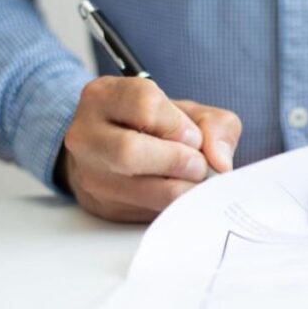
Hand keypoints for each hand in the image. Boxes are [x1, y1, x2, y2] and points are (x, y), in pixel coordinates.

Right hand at [60, 77, 241, 221]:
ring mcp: (90, 174)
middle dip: (177, 161)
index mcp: (105, 96)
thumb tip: (220, 161)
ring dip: (180, 187)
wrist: (115, 152)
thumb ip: (214, 124)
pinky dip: (175, 206)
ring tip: (191, 180)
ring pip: (139, 188)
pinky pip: (146, 212)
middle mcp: (87, 134)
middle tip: (197, 165)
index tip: (193, 137)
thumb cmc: (154, 127)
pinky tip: (181, 195)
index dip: (178, 125)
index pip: (145, 105)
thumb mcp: (187, 111)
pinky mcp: (102, 206)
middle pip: (130, 151)